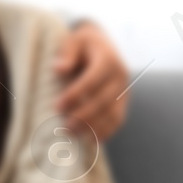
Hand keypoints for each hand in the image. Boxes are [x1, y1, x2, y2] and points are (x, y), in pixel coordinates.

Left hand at [54, 20, 130, 141]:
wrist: (101, 43)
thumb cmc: (81, 43)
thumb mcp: (73, 41)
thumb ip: (67, 54)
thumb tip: (59, 69)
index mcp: (108, 59)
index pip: (93, 80)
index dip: (76, 94)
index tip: (57, 106)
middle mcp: (120, 76)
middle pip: (104, 100)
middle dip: (84, 115)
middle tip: (64, 126)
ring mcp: (124, 90)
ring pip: (113, 113)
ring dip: (95, 127)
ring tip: (74, 135)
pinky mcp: (123, 101)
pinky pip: (119, 119)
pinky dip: (107, 131)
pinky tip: (92, 141)